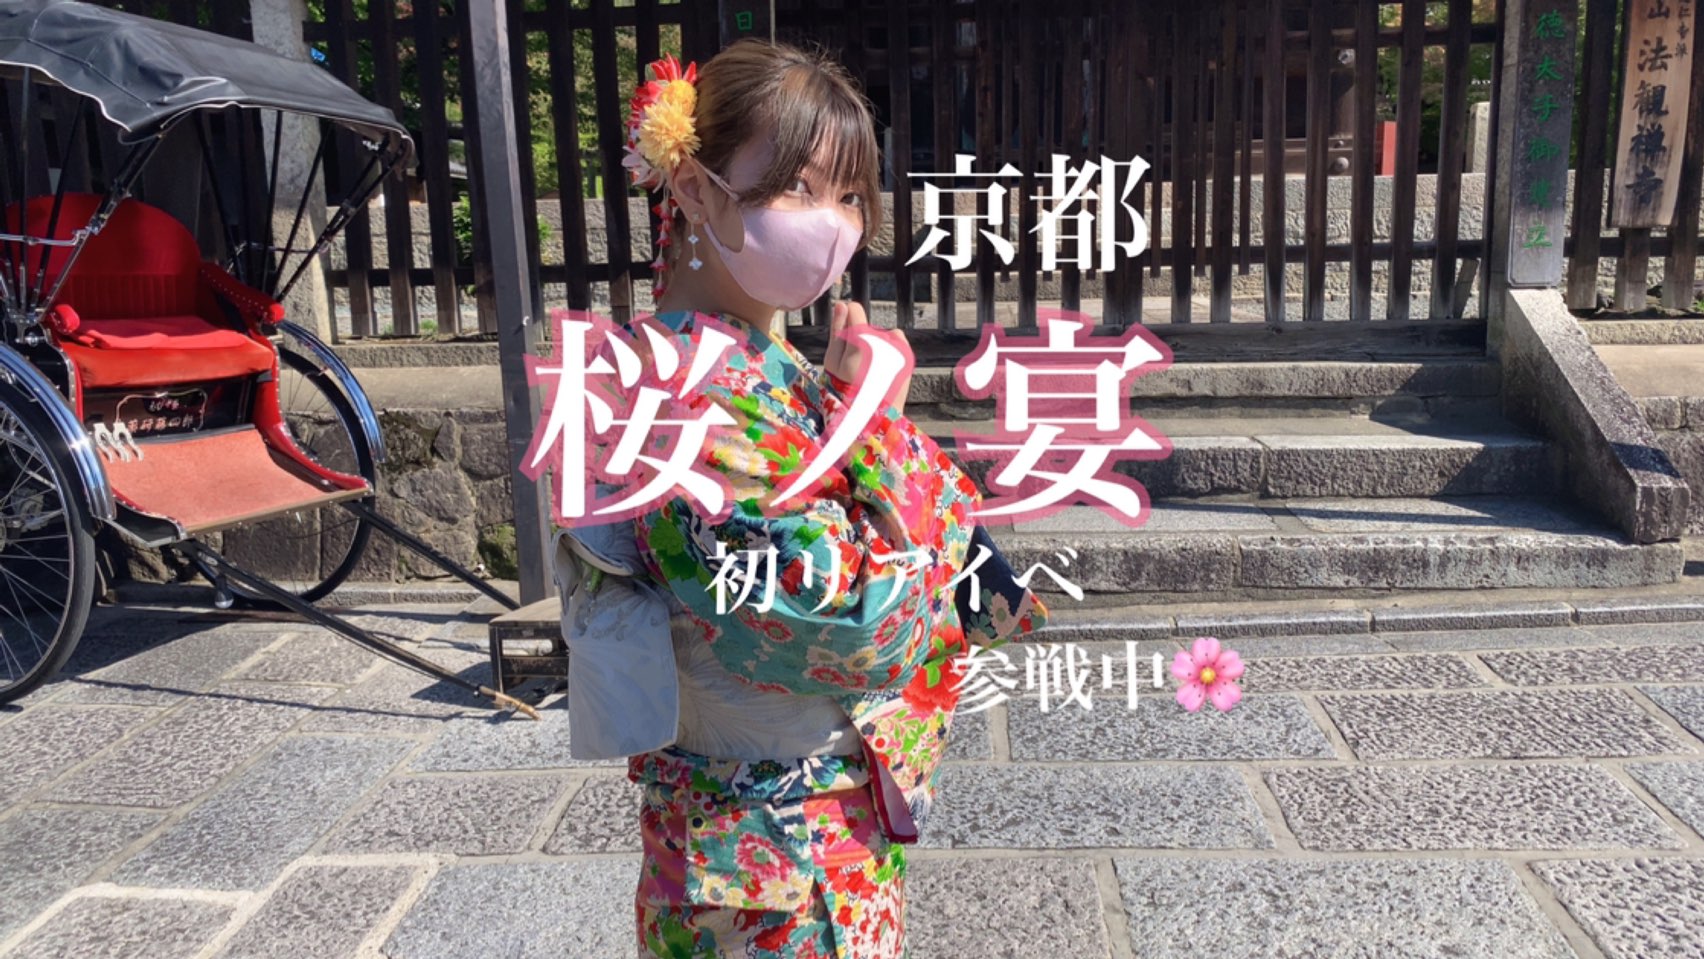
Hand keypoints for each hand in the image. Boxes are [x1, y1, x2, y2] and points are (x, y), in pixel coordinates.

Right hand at [824, 300, 912, 415]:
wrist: (870, 420)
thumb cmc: (844, 392)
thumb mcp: (832, 362)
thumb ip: (837, 331)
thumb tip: (842, 304)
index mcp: (860, 342)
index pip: (855, 310)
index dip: (847, 319)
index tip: (846, 333)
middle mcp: (883, 342)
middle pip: (868, 328)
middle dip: (860, 340)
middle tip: (854, 366)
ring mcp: (898, 350)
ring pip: (883, 335)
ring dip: (876, 346)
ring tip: (869, 370)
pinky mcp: (908, 359)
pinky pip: (898, 342)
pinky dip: (892, 350)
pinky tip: (883, 368)